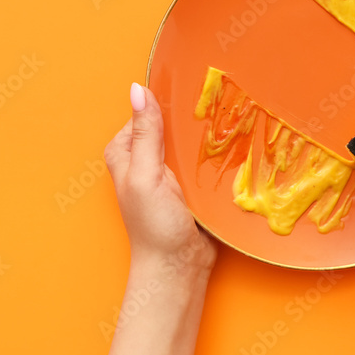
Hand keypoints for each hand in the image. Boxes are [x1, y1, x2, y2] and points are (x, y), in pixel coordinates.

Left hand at [104, 83, 217, 280]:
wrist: (179, 267)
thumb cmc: (155, 226)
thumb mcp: (145, 175)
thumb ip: (145, 134)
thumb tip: (138, 90)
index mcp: (125, 153)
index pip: (144, 113)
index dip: (164, 101)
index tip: (190, 87)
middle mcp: (145, 161)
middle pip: (168, 125)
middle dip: (188, 117)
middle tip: (216, 102)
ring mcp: (169, 174)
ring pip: (188, 142)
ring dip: (204, 136)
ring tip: (228, 120)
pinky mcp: (191, 186)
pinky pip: (202, 162)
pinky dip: (213, 156)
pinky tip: (229, 149)